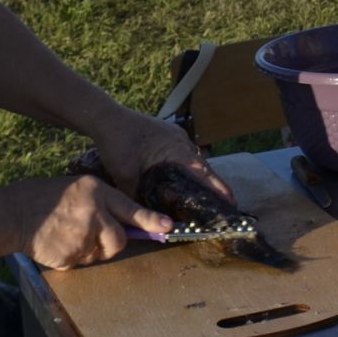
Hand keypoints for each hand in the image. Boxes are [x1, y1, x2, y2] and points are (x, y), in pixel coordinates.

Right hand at [20, 174, 161, 268]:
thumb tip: (123, 222)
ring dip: (90, 250)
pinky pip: (81, 263)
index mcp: (96, 192)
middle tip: (93, 236)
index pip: (131, 209)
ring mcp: (83, 236)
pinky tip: (58, 243)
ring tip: (68, 235)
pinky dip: (72, 258)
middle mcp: (94, 213)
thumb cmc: (44, 198)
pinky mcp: (71, 256)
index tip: (167, 227)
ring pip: (100, 253)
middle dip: (111, 243)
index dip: (150, 220)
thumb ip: (102, 203)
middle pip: (119, 240)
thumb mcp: (78, 189)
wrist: (13, 213)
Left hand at [92, 109, 234, 203]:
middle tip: (218, 208)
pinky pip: (183, 155)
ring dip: (198, 178)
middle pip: (203, 168)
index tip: (232, 204)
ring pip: (193, 161)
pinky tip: (180, 181)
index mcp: (177, 150)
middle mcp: (182, 142)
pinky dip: (186, 169)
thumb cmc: (118, 143)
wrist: (106, 117)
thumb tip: (145, 219)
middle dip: (212, 187)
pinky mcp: (167, 135)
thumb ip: (136, 197)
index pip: (205, 173)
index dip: (219, 189)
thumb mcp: (125, 175)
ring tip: (202, 198)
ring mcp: (175, 137)